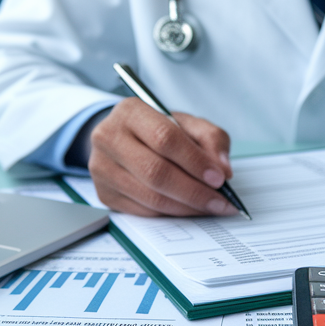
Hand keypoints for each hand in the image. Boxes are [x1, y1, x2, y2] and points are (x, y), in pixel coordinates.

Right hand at [88, 98, 235, 216]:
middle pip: (155, 171)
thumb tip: (223, 170)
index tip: (219, 178)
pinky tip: (188, 209)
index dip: (194, 161)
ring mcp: (102, 168)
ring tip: (210, 207)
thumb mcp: (187, 123)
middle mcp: (108, 138)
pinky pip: (143, 211)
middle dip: (194, 191)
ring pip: (150, 196)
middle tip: (219, 201)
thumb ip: (211, 139)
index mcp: (130, 112)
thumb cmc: (159, 130)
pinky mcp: (104, 193)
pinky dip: (171, 213)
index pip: (164, 138)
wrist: (124, 139)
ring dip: (186, 207)